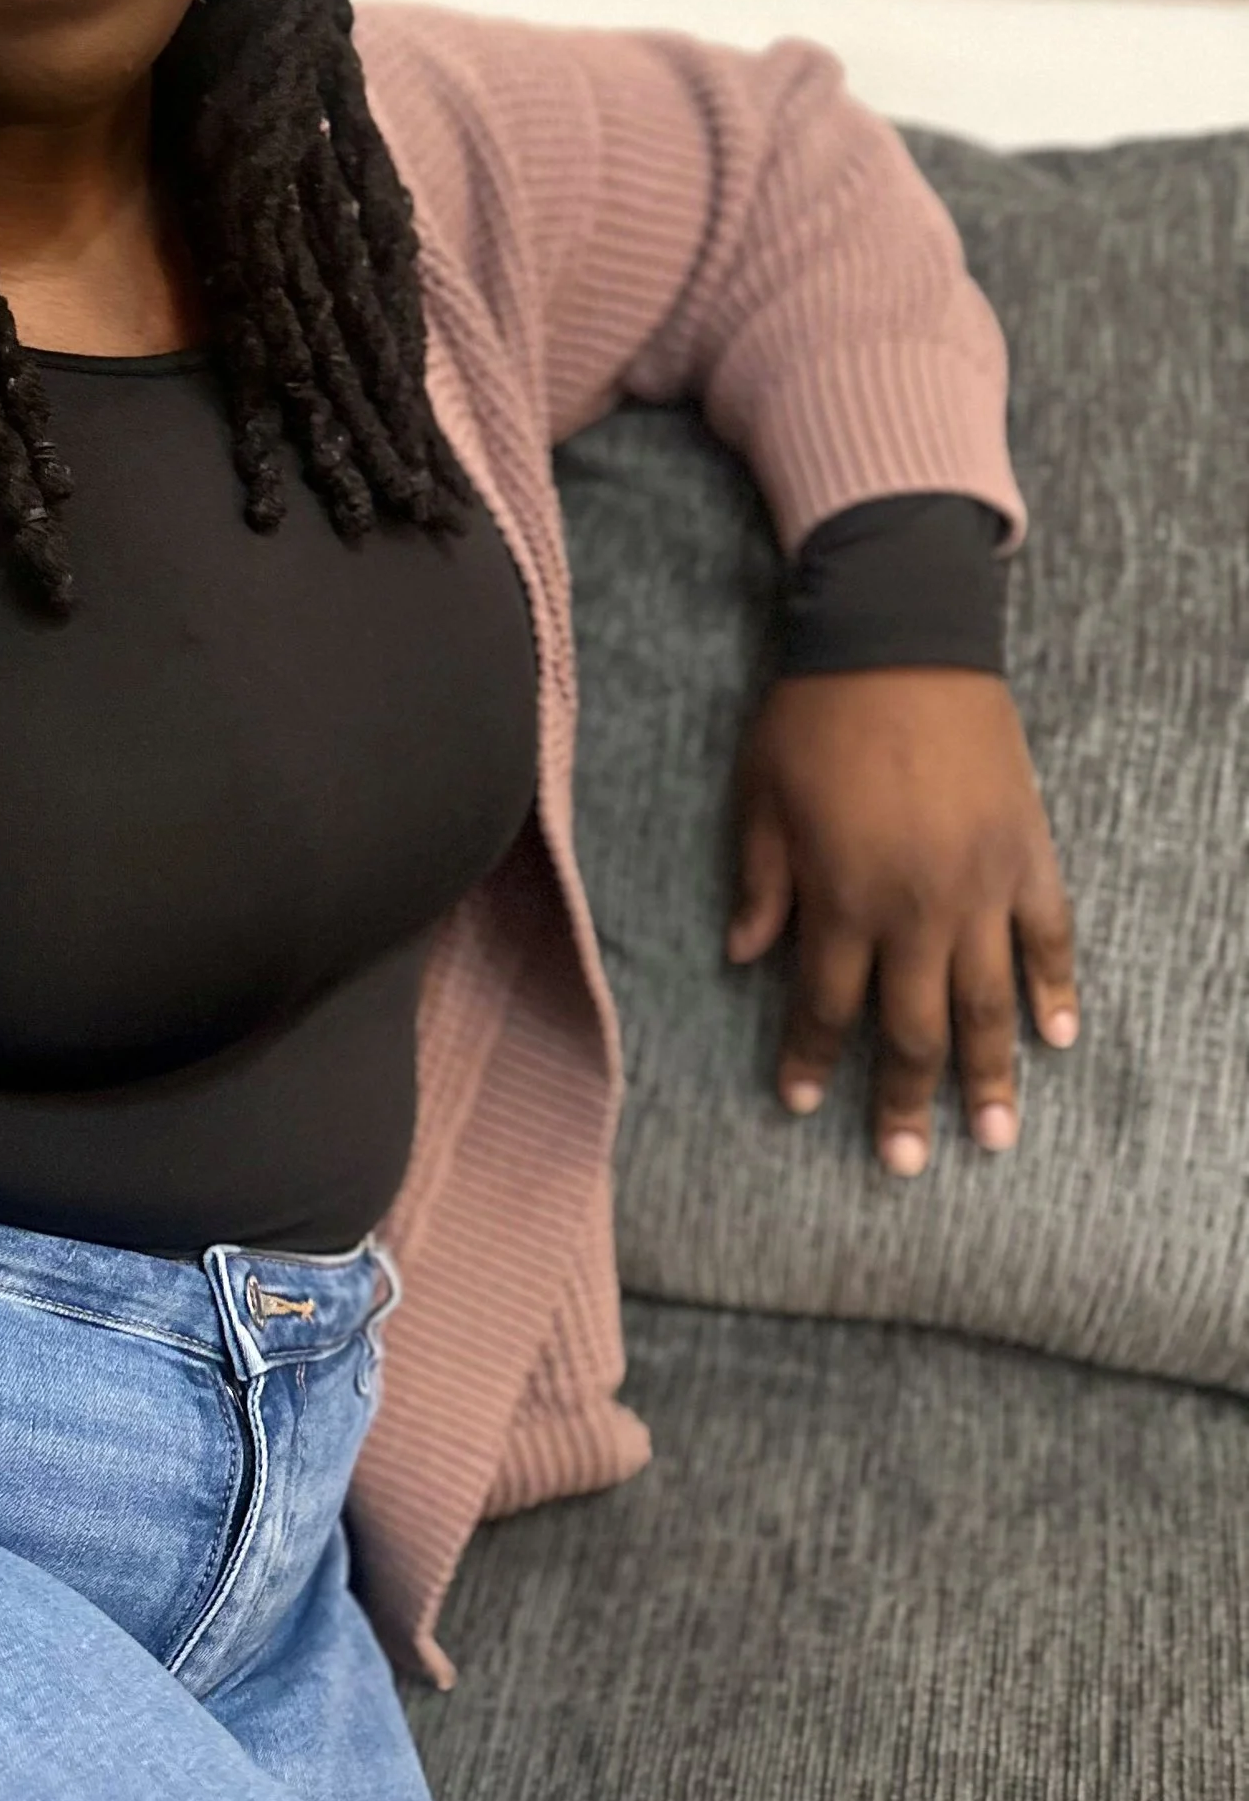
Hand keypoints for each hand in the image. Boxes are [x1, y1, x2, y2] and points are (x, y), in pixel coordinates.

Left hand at [727, 669, 1077, 1177]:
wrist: (901, 638)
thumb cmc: (814, 713)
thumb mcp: (759, 797)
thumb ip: (761, 882)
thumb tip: (744, 955)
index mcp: (843, 898)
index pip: (826, 1005)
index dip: (814, 1061)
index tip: (803, 1106)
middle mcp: (917, 909)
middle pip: (914, 1029)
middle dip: (907, 1101)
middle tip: (906, 1162)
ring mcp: (982, 886)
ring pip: (990, 1004)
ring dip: (991, 1076)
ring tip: (994, 1136)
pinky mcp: (1028, 853)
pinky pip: (1050, 938)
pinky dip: (1056, 990)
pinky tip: (1058, 1037)